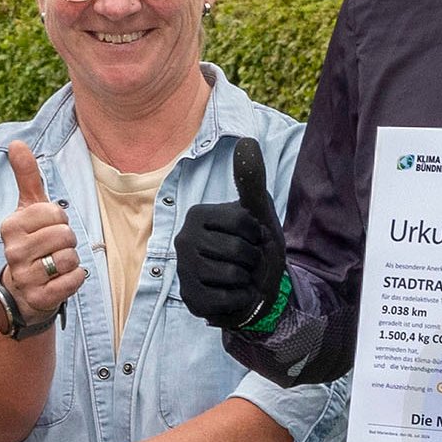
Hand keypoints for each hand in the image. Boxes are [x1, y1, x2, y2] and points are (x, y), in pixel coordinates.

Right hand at [0, 141, 82, 327]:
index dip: (61, 219)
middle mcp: (13, 251)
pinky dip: (75, 279)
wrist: (22, 288)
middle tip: (55, 248)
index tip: (49, 228)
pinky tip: (62, 279)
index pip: (56, 213)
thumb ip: (27, 176)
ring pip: (70, 259)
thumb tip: (16, 142)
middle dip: (69, 241)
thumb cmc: (32, 240)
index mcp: (11, 225)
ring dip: (72, 261)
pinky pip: (73, 281)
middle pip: (65, 236)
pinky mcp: (38, 297)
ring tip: (56, 264)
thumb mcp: (29, 208)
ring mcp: (24, 276)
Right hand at [174, 170, 275, 330]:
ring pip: (231, 275)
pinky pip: (226, 299)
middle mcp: (183, 240)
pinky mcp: (189, 298)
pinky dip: (240, 299)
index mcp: (197, 215)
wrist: (256, 288)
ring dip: (247, 279)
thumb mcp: (257, 213)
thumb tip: (246, 141)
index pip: (243, 223)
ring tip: (240, 276)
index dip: (257, 234)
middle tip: (246, 261)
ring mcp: (183, 271)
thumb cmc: (254, 246)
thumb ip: (252, 179)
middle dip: (253, 259)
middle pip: (237, 250)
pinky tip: (234, 294)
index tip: (251, 238)